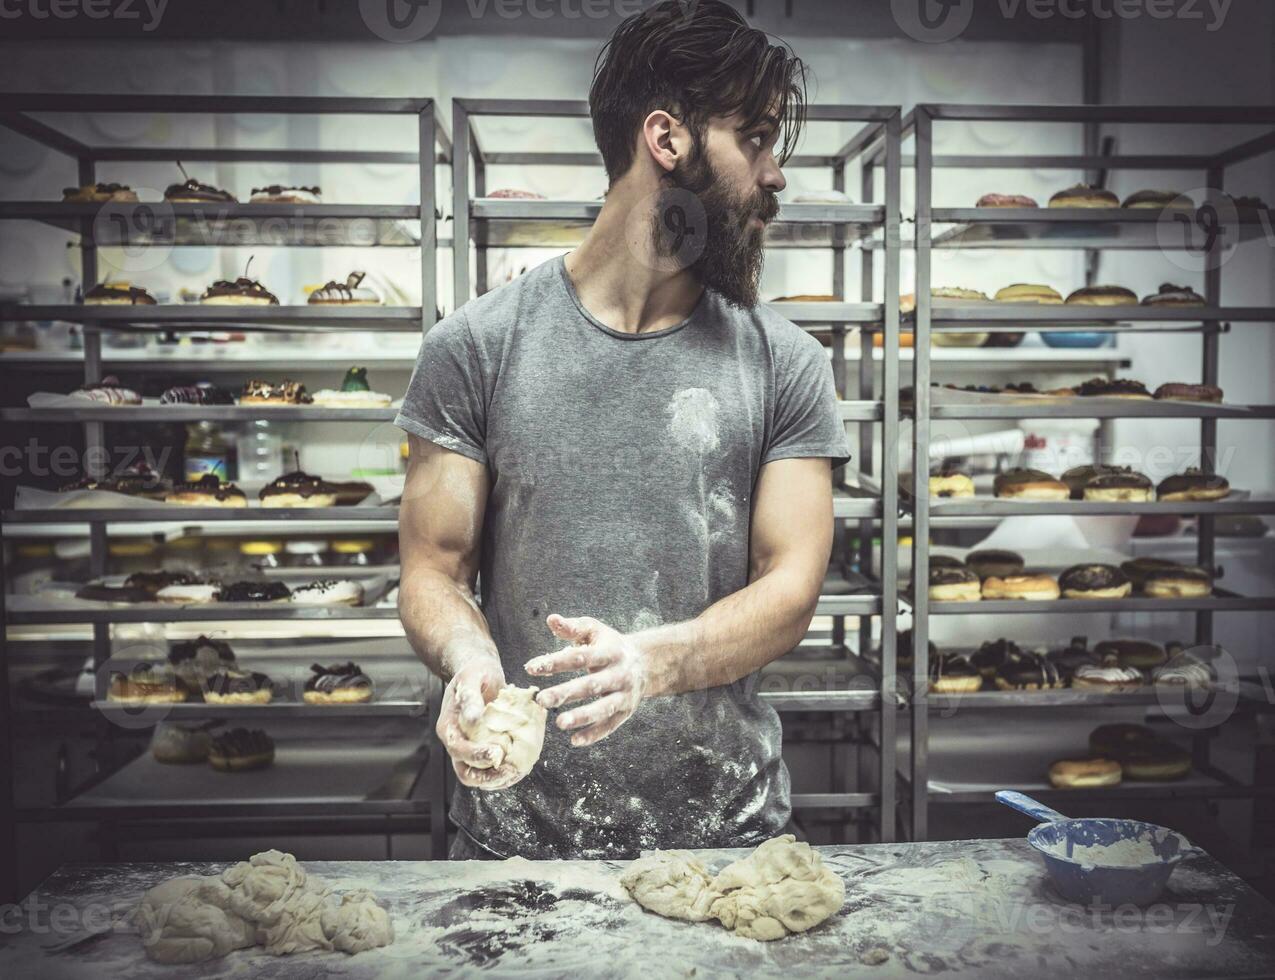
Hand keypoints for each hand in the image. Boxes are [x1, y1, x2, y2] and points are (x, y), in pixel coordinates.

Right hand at [436, 656, 524, 790]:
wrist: (480, 672)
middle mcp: (457, 742)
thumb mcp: (471, 678)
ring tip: (519, 771)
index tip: (496, 752)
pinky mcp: (485, 749)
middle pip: (466, 772)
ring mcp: (470, 748)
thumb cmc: (474, 672)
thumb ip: (469, 697)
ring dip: (499, 779)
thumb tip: (473, 718)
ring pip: (480, 776)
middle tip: (511, 770)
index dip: (476, 755)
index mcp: (449, 727)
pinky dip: (507, 770)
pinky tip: (523, 764)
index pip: (458, 750)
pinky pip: (494, 768)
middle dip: (488, 777)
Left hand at [526, 614, 646, 746]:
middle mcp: (619, 674)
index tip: (532, 667)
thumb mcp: (594, 631)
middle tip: (541, 699)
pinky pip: (610, 726)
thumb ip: (572, 628)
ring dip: (582, 716)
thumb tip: (551, 619)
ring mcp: (624, 695)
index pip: (581, 657)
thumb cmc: (610, 645)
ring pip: (603, 708)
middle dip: (566, 692)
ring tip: (559, 723)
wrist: (646, 662)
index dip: (556, 662)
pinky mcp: (625, 711)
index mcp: (610, 652)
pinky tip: (574, 741)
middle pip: (592, 685)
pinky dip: (594, 734)